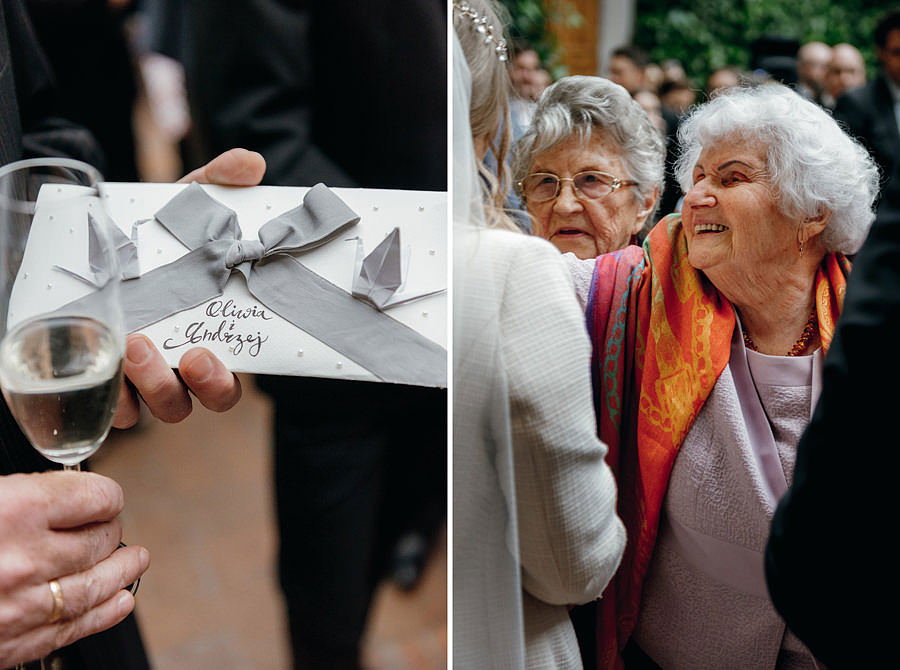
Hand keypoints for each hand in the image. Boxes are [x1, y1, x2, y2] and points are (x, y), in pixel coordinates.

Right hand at [0, 471, 148, 665]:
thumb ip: (22, 495)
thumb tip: (58, 494)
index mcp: (13, 511)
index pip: (94, 496)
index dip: (105, 495)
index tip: (106, 498)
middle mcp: (23, 559)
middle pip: (98, 541)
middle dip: (110, 532)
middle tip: (113, 529)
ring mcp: (19, 606)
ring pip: (95, 585)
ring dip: (122, 572)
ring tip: (136, 562)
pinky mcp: (11, 644)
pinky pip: (72, 627)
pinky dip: (103, 614)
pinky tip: (120, 604)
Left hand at [112, 148, 264, 426]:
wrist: (91, 234)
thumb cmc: (154, 230)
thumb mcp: (184, 202)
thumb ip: (218, 182)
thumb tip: (250, 164)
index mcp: (205, 337)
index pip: (224, 382)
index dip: (218, 382)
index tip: (203, 355)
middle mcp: (173, 364)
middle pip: (189, 402)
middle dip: (179, 387)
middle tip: (161, 349)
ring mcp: (134, 374)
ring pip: (147, 408)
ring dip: (141, 387)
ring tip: (127, 341)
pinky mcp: (97, 375)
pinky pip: (101, 404)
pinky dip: (100, 394)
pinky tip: (93, 362)